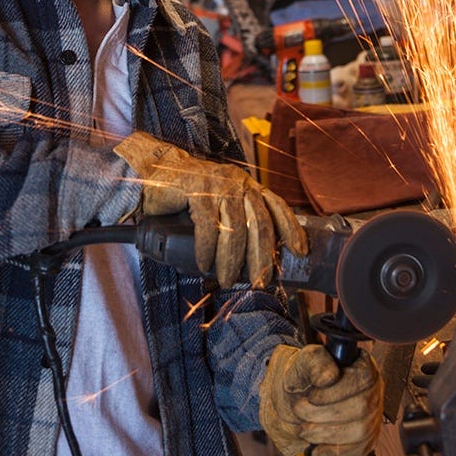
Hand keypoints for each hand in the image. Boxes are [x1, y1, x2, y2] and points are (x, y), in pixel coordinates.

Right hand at [114, 131, 307, 287]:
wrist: (155, 174)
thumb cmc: (189, 195)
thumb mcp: (220, 203)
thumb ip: (238, 218)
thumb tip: (256, 255)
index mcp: (247, 185)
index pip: (276, 205)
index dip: (291, 228)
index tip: (300, 252)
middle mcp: (237, 182)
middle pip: (258, 223)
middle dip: (261, 256)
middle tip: (261, 281)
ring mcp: (217, 184)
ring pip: (234, 227)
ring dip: (232, 259)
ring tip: (227, 279)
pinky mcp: (196, 190)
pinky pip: (207, 225)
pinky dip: (207, 249)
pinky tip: (204, 264)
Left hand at [259, 344, 382, 455]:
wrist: (297, 401)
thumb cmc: (304, 378)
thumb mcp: (304, 363)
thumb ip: (315, 363)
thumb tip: (330, 376)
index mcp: (363, 364)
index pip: (363, 378)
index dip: (337, 391)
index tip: (312, 397)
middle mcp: (374, 389)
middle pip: (362, 407)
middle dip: (326, 415)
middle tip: (300, 412)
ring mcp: (373, 415)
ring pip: (361, 432)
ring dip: (327, 434)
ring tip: (304, 430)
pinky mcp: (368, 438)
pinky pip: (359, 450)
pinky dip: (334, 452)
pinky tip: (316, 449)